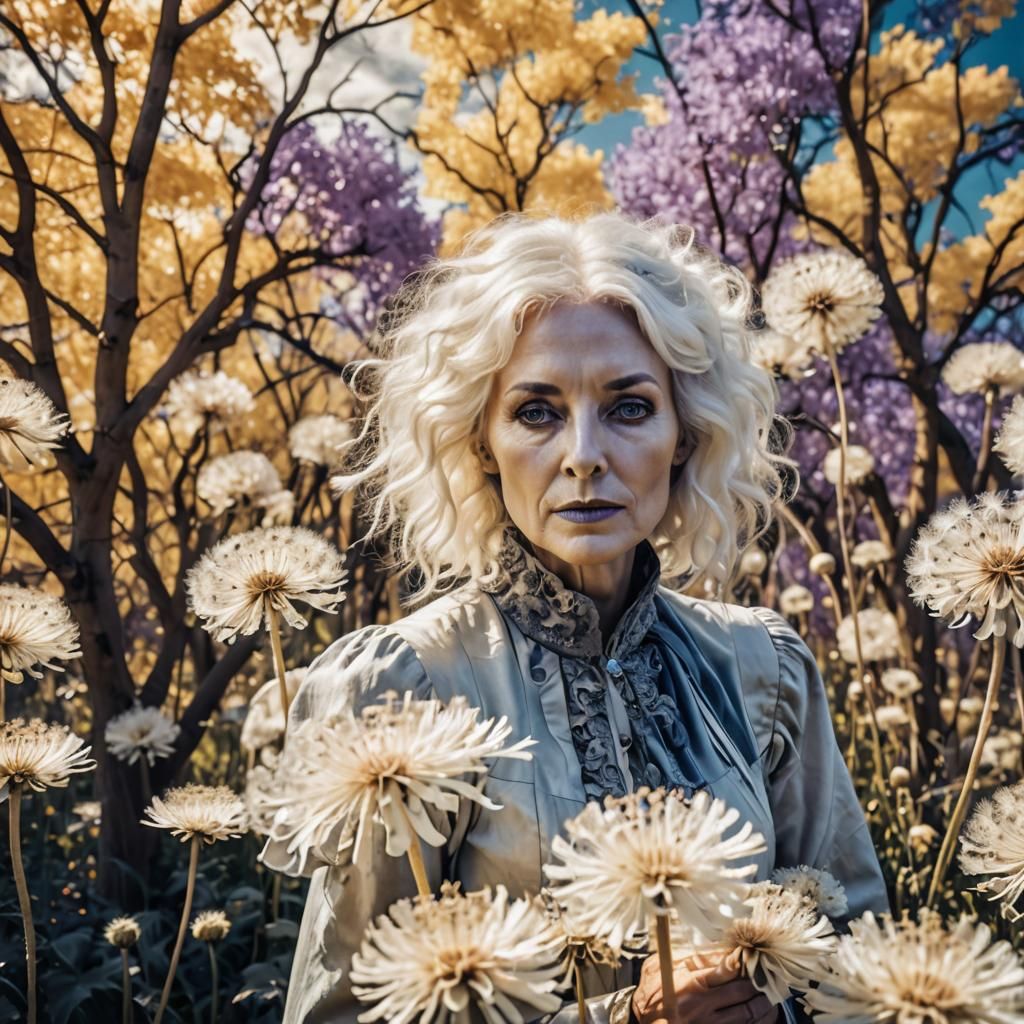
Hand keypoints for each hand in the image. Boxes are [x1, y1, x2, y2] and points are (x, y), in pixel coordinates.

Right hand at [630, 949, 779, 1023]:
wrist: (642, 1021)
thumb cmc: (654, 991)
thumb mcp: (665, 965)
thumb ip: (692, 956)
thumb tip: (721, 949)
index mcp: (690, 984)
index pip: (726, 970)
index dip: (744, 961)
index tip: (753, 953)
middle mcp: (702, 1007)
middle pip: (742, 992)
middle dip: (759, 981)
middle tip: (768, 972)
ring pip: (748, 1014)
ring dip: (764, 1003)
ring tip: (771, 992)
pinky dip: (759, 1021)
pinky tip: (766, 1013)